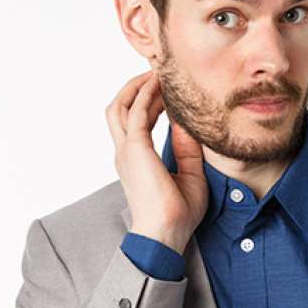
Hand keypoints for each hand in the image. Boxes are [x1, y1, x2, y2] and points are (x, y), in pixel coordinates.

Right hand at [106, 69, 207, 252]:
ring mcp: (127, 151)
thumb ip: (187, 148)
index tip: (164, 88)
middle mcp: (125, 153)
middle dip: (134, 87)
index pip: (132, 122)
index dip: (145, 101)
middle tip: (156, 73)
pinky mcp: (135, 150)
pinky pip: (135, 113)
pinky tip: (161, 87)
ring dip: (137, 87)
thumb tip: (187, 123)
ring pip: (120, 106)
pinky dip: (146, 96)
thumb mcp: (190, 175)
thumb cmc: (177, 214)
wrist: (165, 234)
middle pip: (117, 108)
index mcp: (135, 161)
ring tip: (156, 74)